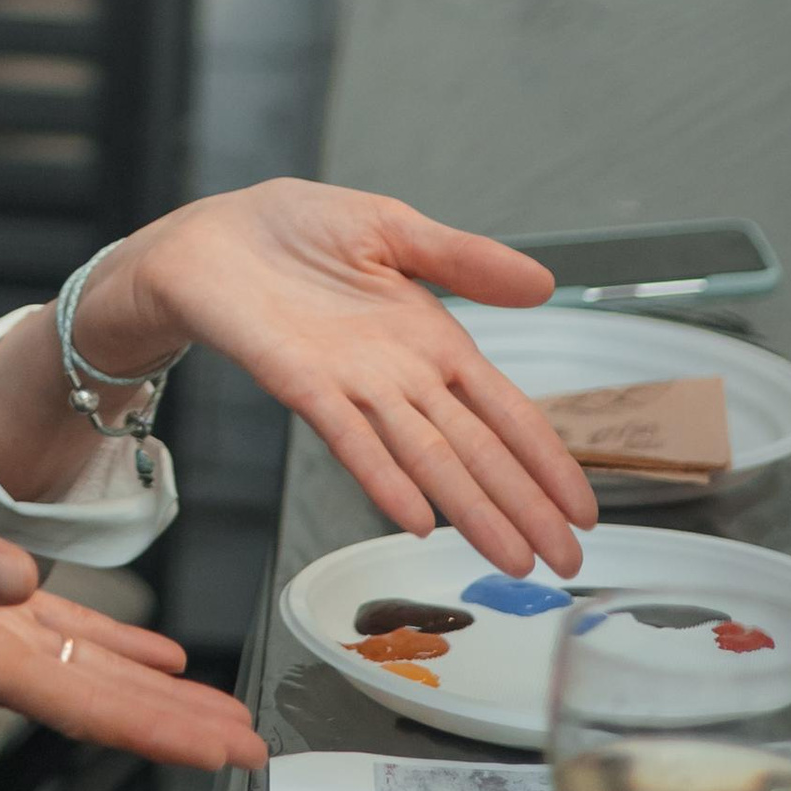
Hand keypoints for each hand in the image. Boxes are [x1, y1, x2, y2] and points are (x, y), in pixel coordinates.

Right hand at [0, 490, 265, 776]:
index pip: (90, 707)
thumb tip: (22, 577)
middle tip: (255, 749)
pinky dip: (113, 649)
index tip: (228, 754)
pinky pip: (61, 641)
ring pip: (93, 679)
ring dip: (160, 700)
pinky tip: (153, 653)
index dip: (163, 732)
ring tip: (221, 717)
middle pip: (105, 707)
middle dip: (182, 731)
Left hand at [77, 181, 597, 579]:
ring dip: (468, 509)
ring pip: (424, 457)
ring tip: (511, 557)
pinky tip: (416, 515)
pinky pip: (349, 438)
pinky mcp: (300, 383)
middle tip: (565, 564)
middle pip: (474, 450)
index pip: (504, 410)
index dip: (546, 459)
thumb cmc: (292, 231)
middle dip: (523, 506)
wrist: (207, 236)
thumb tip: (545, 281)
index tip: (583, 510)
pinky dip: (383, 476)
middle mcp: (399, 376)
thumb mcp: (389, 226)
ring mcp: (353, 386)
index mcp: (430, 339)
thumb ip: (461, 256)